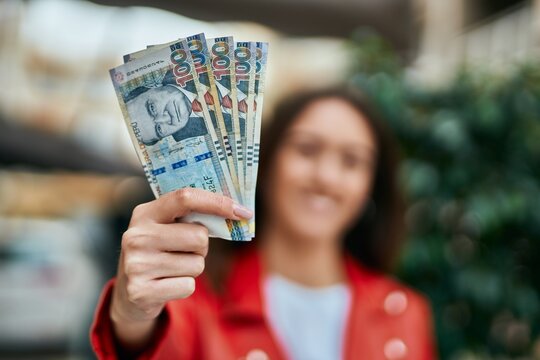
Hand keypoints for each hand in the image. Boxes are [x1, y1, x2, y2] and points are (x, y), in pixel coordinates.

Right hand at [109, 188, 251, 347]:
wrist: (129, 292)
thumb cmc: (160, 252)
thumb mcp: (165, 228)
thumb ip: (191, 217)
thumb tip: (238, 212)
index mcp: (145, 213)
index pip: (185, 198)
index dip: (217, 203)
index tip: (242, 211)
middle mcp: (136, 236)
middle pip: (199, 236)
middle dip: (201, 247)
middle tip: (185, 251)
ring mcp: (136, 264)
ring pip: (197, 264)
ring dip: (192, 268)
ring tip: (172, 268)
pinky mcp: (141, 291)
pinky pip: (188, 285)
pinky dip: (185, 286)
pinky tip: (166, 284)